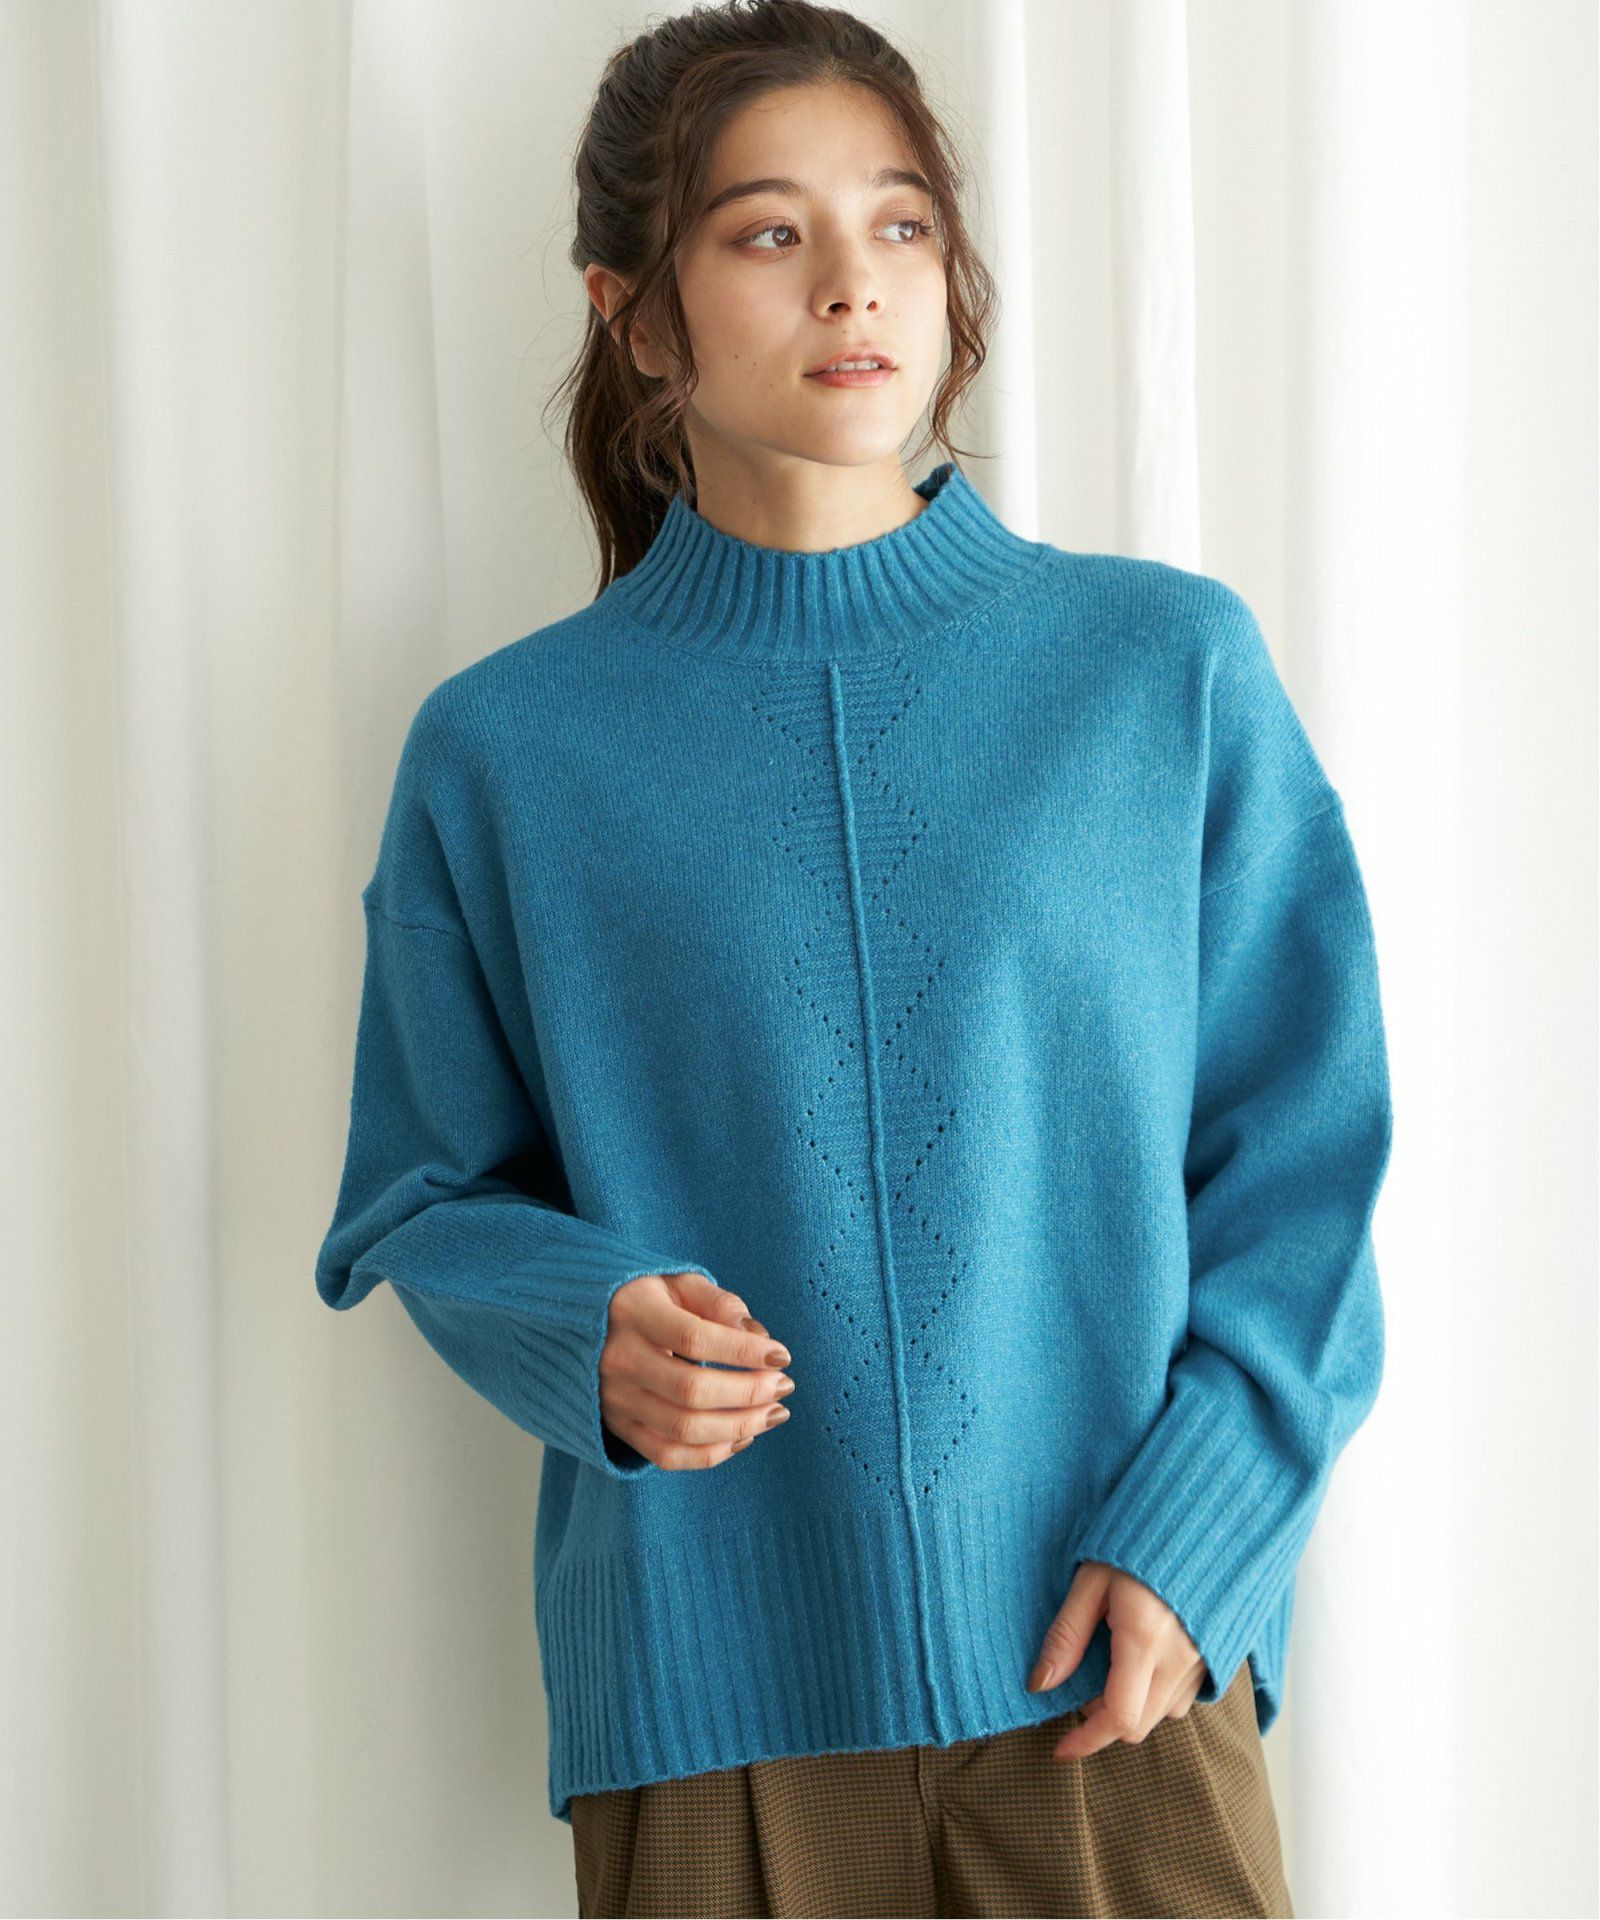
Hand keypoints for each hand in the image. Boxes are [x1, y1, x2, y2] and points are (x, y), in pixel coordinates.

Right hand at [599, 1270, 795, 1468]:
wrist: (587, 1327)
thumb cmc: (647, 1300)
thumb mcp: (678, 1282)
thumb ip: (718, 1303)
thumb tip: (757, 1336)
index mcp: (632, 1312)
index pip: (694, 1338)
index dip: (743, 1351)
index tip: (782, 1355)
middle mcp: (618, 1359)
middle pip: (691, 1390)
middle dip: (749, 1393)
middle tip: (784, 1386)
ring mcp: (615, 1399)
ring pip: (683, 1429)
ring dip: (739, 1427)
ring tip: (773, 1413)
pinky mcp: (618, 1427)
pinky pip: (667, 1455)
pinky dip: (711, 1454)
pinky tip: (742, 1437)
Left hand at [1026, 1559, 1206, 1760]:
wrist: (1204, 1518)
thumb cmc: (1139, 1540)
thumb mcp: (1091, 1580)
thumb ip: (1066, 1634)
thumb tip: (1040, 1683)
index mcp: (1145, 1641)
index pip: (1118, 1718)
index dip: (1086, 1740)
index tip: (1060, 1748)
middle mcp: (1181, 1660)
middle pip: (1139, 1725)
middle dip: (1103, 1721)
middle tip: (1079, 1690)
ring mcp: (1204, 1660)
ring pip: (1164, 1714)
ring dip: (1132, 1707)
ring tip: (1109, 1668)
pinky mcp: (1218, 1655)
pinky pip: (1184, 1697)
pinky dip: (1158, 1694)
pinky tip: (1142, 1662)